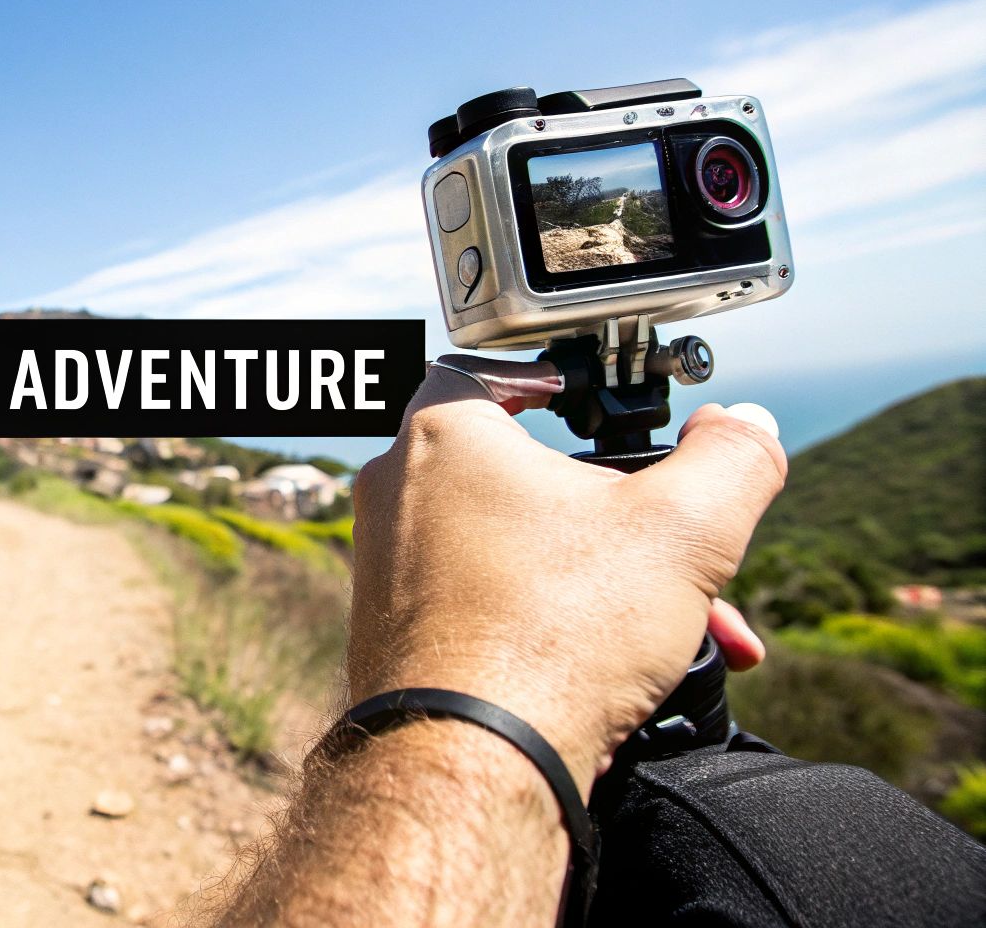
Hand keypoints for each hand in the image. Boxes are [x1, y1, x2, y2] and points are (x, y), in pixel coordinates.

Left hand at [346, 364, 785, 793]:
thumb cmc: (551, 638)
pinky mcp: (396, 635)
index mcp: (443, 438)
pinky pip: (485, 604)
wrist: (471, 767)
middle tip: (674, 547)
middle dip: (618, 513)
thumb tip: (746, 426)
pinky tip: (621, 668)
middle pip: (520, 472)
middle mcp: (397, 495)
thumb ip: (732, 459)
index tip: (582, 396)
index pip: (483, 367)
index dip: (544, 374)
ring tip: (680, 627)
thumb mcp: (685, 530)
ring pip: (512, 547)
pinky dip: (552, 621)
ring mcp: (388, 570)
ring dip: (601, 577)